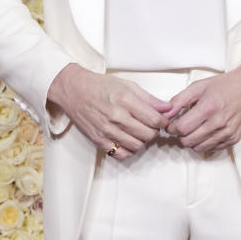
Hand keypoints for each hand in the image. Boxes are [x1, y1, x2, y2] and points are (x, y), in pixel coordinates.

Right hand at [47, 64, 171, 158]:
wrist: (74, 90)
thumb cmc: (100, 86)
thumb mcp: (127, 85)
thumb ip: (149, 98)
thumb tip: (167, 108)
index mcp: (125, 100)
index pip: (154, 119)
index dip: (163, 122)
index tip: (162, 120)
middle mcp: (116, 117)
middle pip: (148, 134)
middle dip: (154, 131)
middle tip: (151, 126)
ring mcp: (107, 130)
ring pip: (137, 146)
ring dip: (142, 141)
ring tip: (139, 132)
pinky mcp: (99, 140)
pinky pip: (121, 154)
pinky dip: (129, 150)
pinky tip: (128, 141)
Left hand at [160, 66, 240, 153]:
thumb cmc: (226, 85)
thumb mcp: (199, 86)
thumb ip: (179, 100)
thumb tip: (166, 113)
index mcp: (208, 108)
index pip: (181, 128)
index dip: (171, 128)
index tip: (171, 124)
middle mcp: (218, 123)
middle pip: (188, 141)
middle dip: (180, 135)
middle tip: (181, 126)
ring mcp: (227, 133)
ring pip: (198, 148)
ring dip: (192, 141)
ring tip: (194, 129)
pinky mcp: (234, 138)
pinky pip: (212, 148)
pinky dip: (205, 143)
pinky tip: (206, 131)